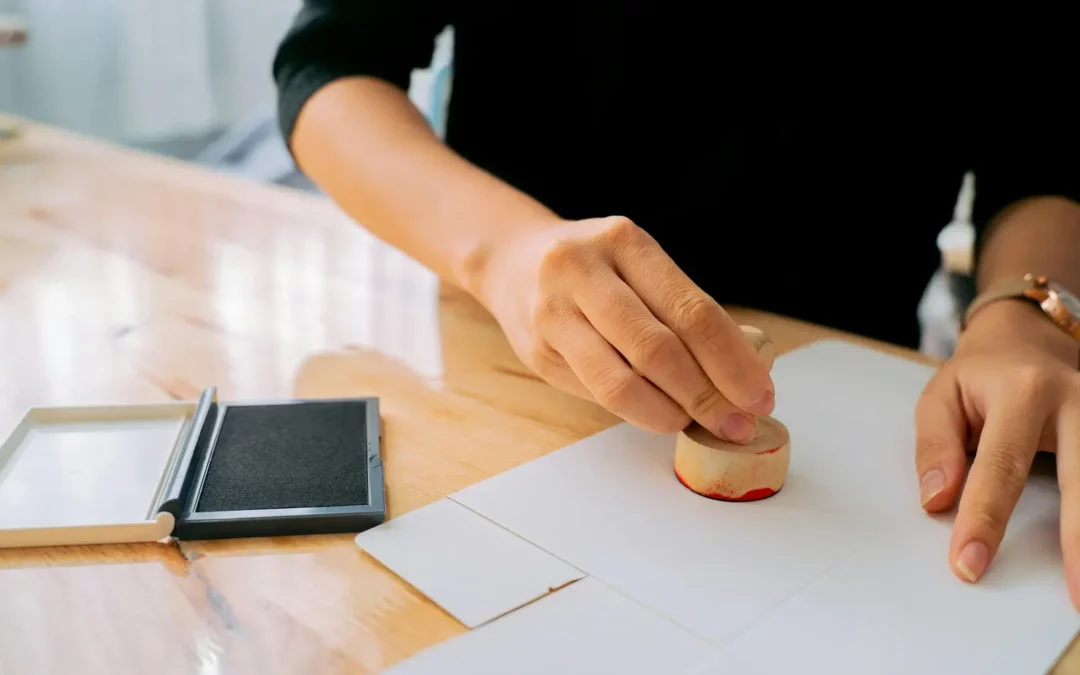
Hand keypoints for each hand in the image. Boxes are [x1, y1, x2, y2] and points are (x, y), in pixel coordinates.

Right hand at [473, 215, 774, 439]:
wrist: (513, 260)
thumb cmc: (597, 269)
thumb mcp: (637, 264)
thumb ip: (678, 309)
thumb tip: (738, 377)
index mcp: (624, 242)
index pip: (690, 309)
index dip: (730, 360)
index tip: (759, 395)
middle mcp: (582, 271)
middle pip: (656, 348)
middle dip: (706, 395)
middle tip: (737, 423)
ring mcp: (553, 313)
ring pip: (621, 381)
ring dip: (669, 412)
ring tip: (696, 422)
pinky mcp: (537, 352)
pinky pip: (596, 393)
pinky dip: (637, 411)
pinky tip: (660, 413)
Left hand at [915, 299, 1079, 605]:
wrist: (1030, 333)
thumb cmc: (981, 373)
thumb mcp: (941, 395)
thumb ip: (936, 447)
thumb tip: (938, 501)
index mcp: (1022, 390)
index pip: (1000, 466)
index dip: (984, 519)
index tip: (968, 564)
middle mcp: (1076, 399)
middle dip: (1077, 541)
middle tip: (1074, 597)